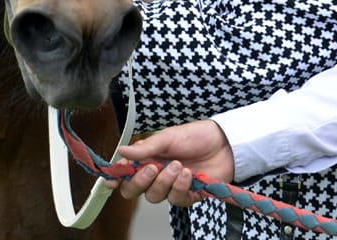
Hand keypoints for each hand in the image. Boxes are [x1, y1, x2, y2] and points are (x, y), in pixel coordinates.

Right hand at [105, 121, 235, 206]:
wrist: (224, 143)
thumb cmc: (196, 136)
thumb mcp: (168, 136)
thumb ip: (145, 147)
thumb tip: (121, 150)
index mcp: (148, 159)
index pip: (125, 174)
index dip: (116, 178)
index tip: (112, 179)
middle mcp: (156, 175)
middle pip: (134, 191)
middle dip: (139, 182)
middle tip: (152, 168)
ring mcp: (170, 187)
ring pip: (153, 197)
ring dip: (164, 182)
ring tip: (178, 165)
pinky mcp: (186, 195)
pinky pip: (175, 200)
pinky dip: (179, 187)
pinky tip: (187, 174)